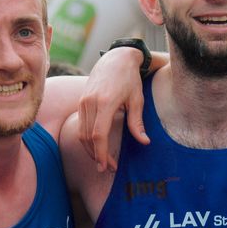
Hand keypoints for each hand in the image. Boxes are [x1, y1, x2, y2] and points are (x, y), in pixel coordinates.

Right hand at [77, 49, 147, 170]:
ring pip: (82, 133)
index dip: (102, 153)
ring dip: (91, 150)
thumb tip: (145, 142)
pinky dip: (87, 139)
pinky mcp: (81, 102)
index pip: (99, 135)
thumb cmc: (129, 79)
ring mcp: (83, 102)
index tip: (108, 166)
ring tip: (103, 161)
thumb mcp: (137, 100)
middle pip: (89, 137)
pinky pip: (81, 126)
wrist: (115, 59)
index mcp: (105, 102)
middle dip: (97, 156)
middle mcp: (90, 102)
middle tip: (108, 168)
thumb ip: (138, 122)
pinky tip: (97, 148)